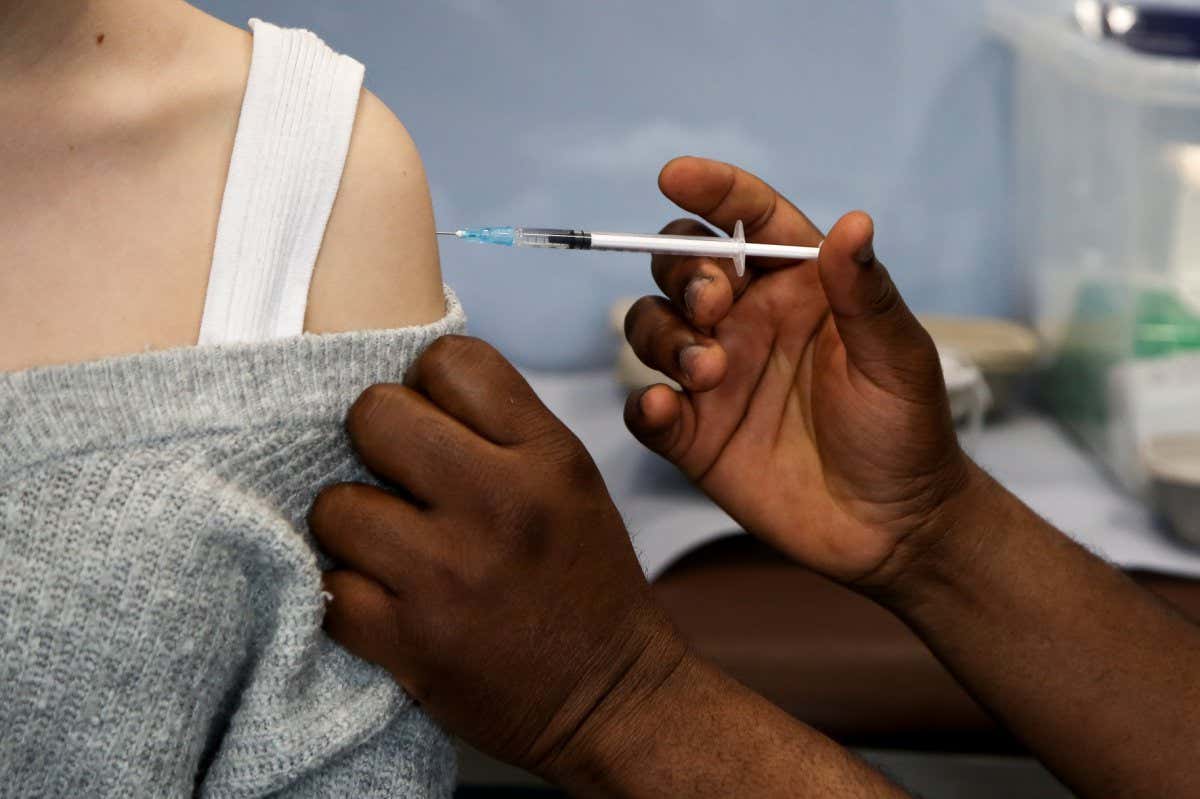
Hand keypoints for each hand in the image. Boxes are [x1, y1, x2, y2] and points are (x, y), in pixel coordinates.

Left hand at [308, 336, 686, 783]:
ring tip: (389, 547)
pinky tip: (388, 600)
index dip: (428, 386)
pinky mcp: (410, 641)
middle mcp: (499, 504)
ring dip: (353, 526)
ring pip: (334, 506)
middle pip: (374, 414)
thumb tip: (406, 386)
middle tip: (399, 481)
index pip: (447, 360)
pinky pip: (330, 587)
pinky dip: (349, 595)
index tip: (436, 424)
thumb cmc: (585, 581)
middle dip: (376, 443)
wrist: (612, 697)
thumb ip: (502, 428)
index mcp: (547, 457)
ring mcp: (449, 574)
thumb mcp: (572, 482)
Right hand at [623, 157, 976, 586]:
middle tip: (713, 305)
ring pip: (650, 326)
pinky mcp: (692, 435)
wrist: (893, 527)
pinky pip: (645, 407)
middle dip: (682, 272)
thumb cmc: (905, 430)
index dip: (713, 190)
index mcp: (798, 286)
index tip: (677, 176)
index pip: (747, 220)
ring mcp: (714, 377)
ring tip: (708, 372)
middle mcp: (747, 321)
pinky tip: (667, 410)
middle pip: (682, 266)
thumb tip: (854, 220)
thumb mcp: (898, 357)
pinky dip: (644, 403)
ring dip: (664, 337)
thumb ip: (866, 292)